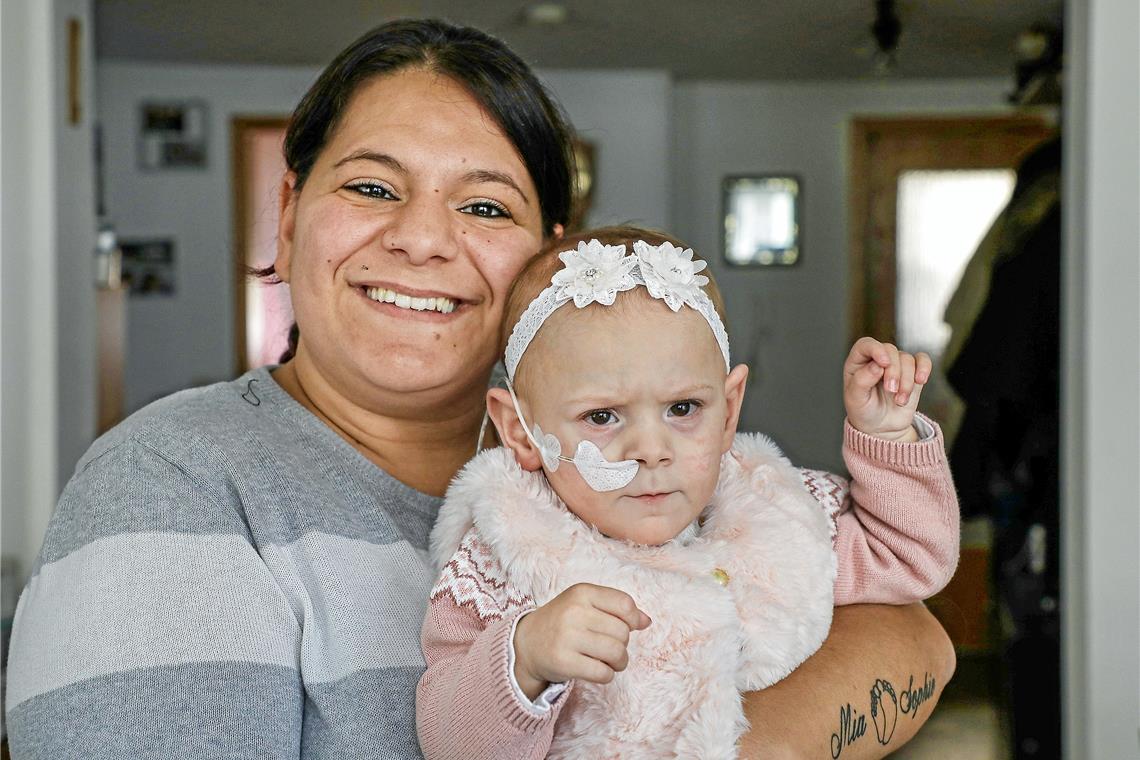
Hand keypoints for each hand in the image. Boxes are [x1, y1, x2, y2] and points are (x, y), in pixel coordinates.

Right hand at [513, 583, 651, 700]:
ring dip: (619, 662)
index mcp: (581, 592)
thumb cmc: (563, 622)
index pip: (625, 604)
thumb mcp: (585, 604)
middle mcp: (574, 611)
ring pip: (616, 653)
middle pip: (622, 632)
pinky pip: (603, 673)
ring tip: (610, 662)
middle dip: (623, 644)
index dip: (633, 619)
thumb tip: (647, 621)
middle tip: (611, 647)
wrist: (526, 643)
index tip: (628, 626)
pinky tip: (598, 670)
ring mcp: (567, 637)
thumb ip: (616, 608)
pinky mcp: (563, 662)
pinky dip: (607, 675)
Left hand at [843, 337, 930, 441]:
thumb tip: (876, 366)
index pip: (866, 344)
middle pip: (890, 351)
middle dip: (894, 372)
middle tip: (891, 391)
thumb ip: (861, 381)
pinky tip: (921, 381)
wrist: (882, 427)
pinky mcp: (912, 372)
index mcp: (858, 362)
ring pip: (907, 359)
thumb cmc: (864, 411)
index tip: (883, 363)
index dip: (876, 349)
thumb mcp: (855, 399)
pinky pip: (923, 360)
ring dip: (906, 381)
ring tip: (900, 400)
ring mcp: (896, 364)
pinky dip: (924, 368)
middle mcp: (877, 359)